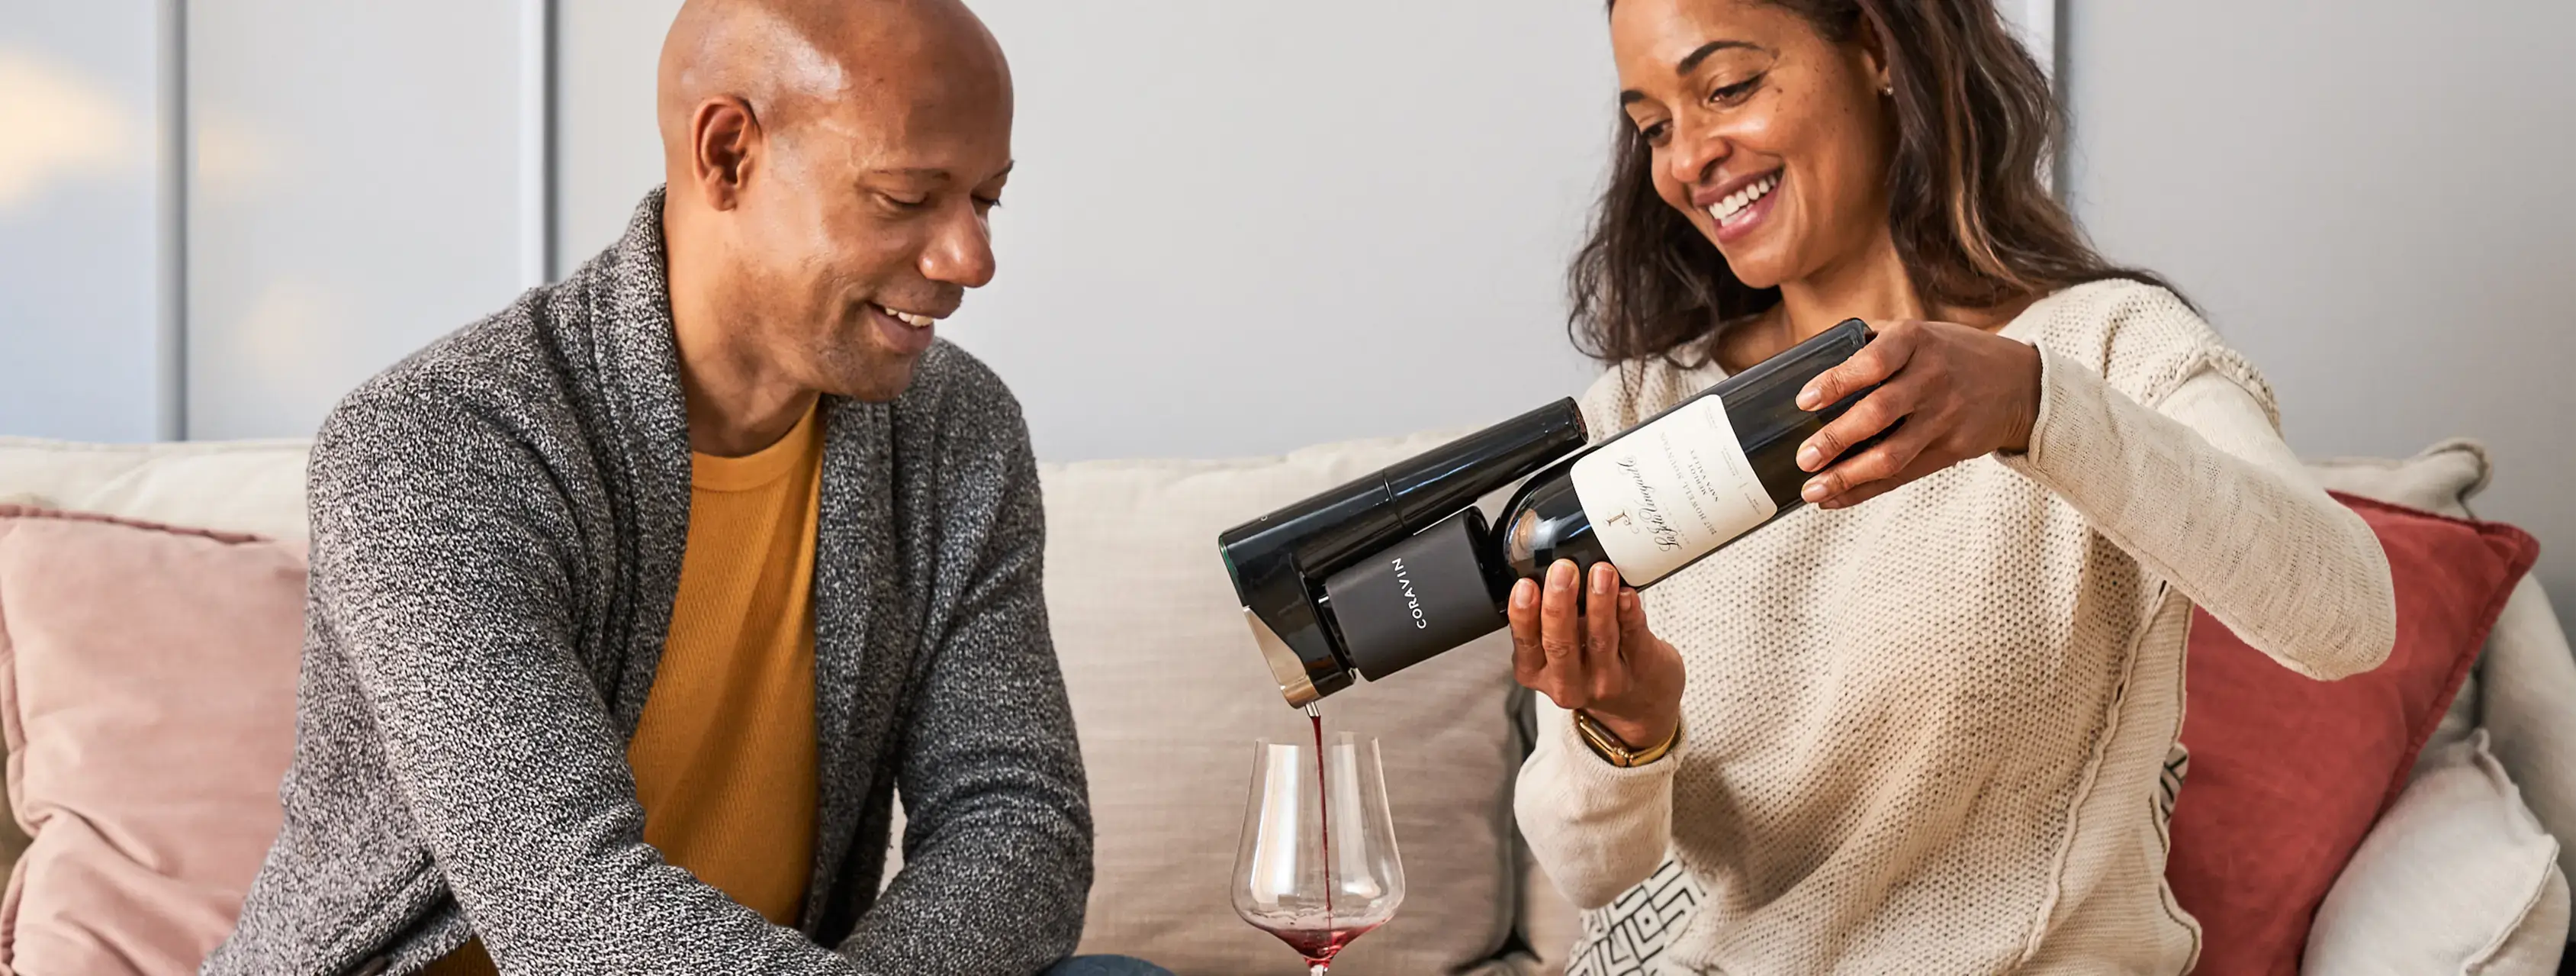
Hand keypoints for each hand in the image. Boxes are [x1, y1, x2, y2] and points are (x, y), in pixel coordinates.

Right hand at [1508, 560, 1684, 750]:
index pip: (1526, 644)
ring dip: (1599, 602)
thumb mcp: (1553, 655)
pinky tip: (1627, 593)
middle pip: (1560, 644)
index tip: (1526, 585)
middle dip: (1559, 603)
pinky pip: (1634, 636)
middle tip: (1563, 570)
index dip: (1523, 615)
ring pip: (1600, 638)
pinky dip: (1630, 613)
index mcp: (1538, 672)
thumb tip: (1550, 571)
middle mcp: (1570, 683)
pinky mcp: (1642, 667)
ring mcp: (1608, 679)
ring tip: (1601, 572)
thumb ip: (1548, 621)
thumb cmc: (1591, 667)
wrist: (1639, 703)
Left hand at [1792, 319, 2042, 508]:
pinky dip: (1865, 490)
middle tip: (1804, 457)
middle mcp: (1931, 378)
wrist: (2020, 384)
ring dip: (1847, 477)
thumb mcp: (1920, 334)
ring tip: (1813, 489)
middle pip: (1878, 413)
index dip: (1837, 382)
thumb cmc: (1952, 355)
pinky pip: (1903, 475)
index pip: (1873, 362)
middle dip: (1837, 439)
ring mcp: (1944, 417)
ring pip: (1891, 455)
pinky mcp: (1952, 449)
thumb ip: (1873, 342)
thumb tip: (1814, 359)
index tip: (1805, 401)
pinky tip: (1836, 498)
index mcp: (1916, 342)